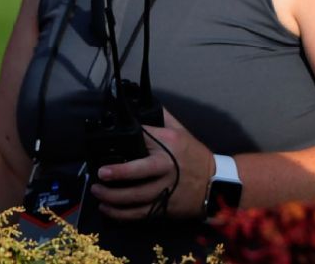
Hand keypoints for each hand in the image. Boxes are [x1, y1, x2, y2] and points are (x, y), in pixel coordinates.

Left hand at [88, 109, 214, 219]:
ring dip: (113, 197)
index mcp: (169, 145)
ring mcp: (165, 189)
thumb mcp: (182, 132)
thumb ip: (163, 117)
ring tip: (97, 192)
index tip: (104, 144)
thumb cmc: (195, 156)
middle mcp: (166, 167)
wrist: (217, 184)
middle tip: (100, 174)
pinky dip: (122, 214)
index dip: (124, 140)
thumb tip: (144, 101)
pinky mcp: (165, 207)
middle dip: (118, 173)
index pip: (142, 138)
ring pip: (136, 197)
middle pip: (139, 172)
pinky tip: (108, 210)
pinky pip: (140, 214)